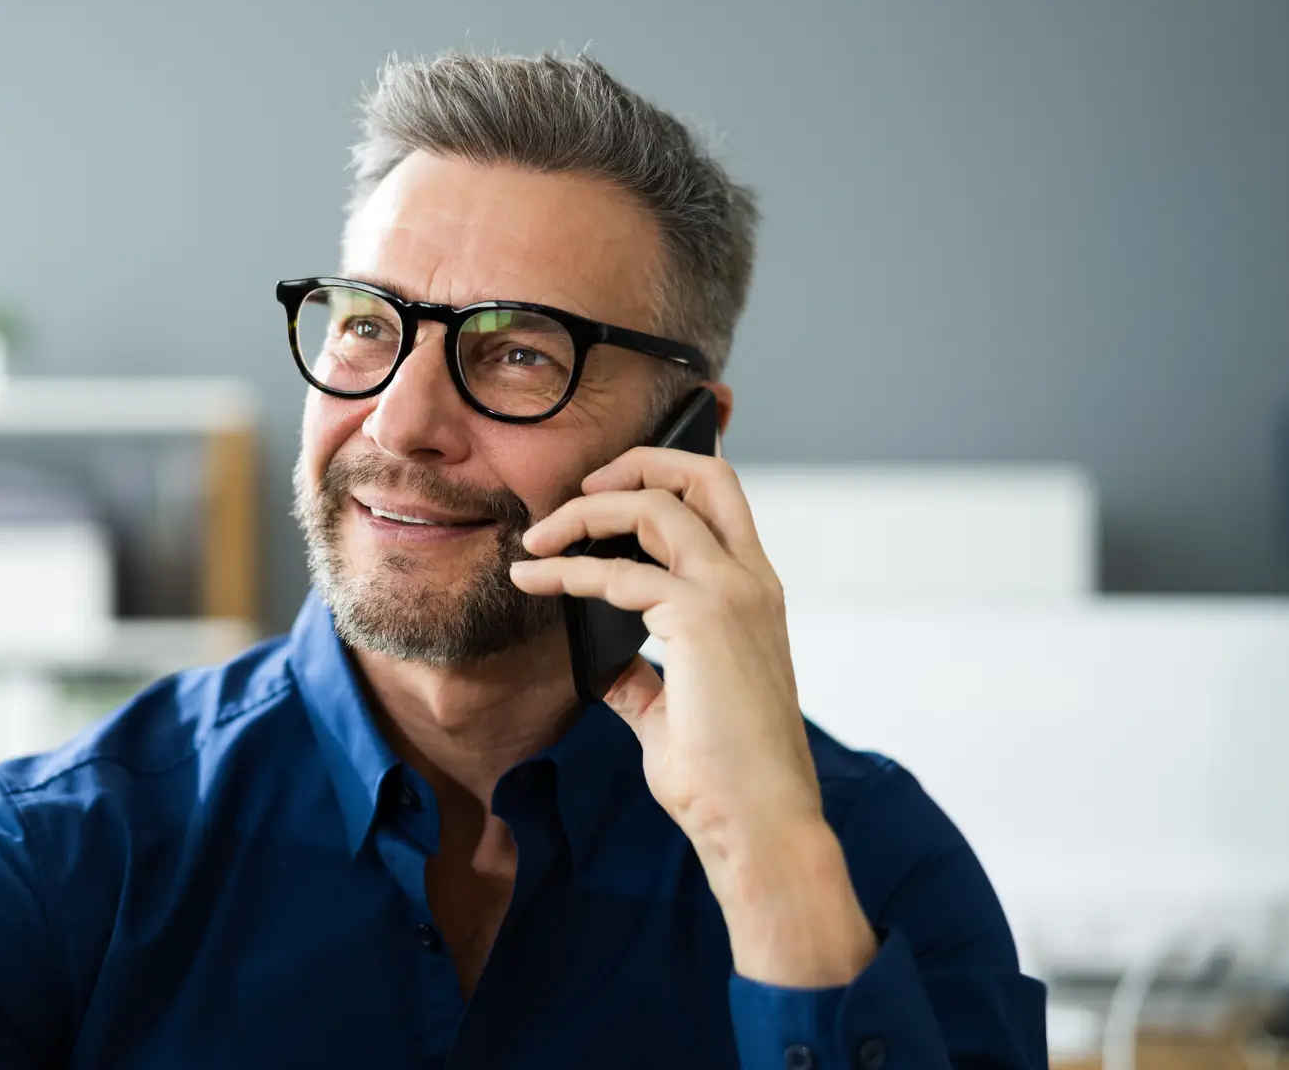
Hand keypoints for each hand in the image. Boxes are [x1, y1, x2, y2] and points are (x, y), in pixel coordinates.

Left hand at [508, 448, 874, 984]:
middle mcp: (751, 582)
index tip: (603, 498)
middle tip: (577, 489)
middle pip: (703, 474)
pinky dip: (565, 572)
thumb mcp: (674, 713)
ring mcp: (731, 595)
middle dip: (635, 463)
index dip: (662, 480)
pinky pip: (616, 574)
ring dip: (584, 513)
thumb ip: (644, 678)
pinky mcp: (699, 619)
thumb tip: (605, 665)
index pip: (720, 501)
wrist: (757, 824)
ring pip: (655, 506)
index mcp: (755, 594)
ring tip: (536, 539)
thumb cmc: (725, 778)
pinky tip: (531, 582)